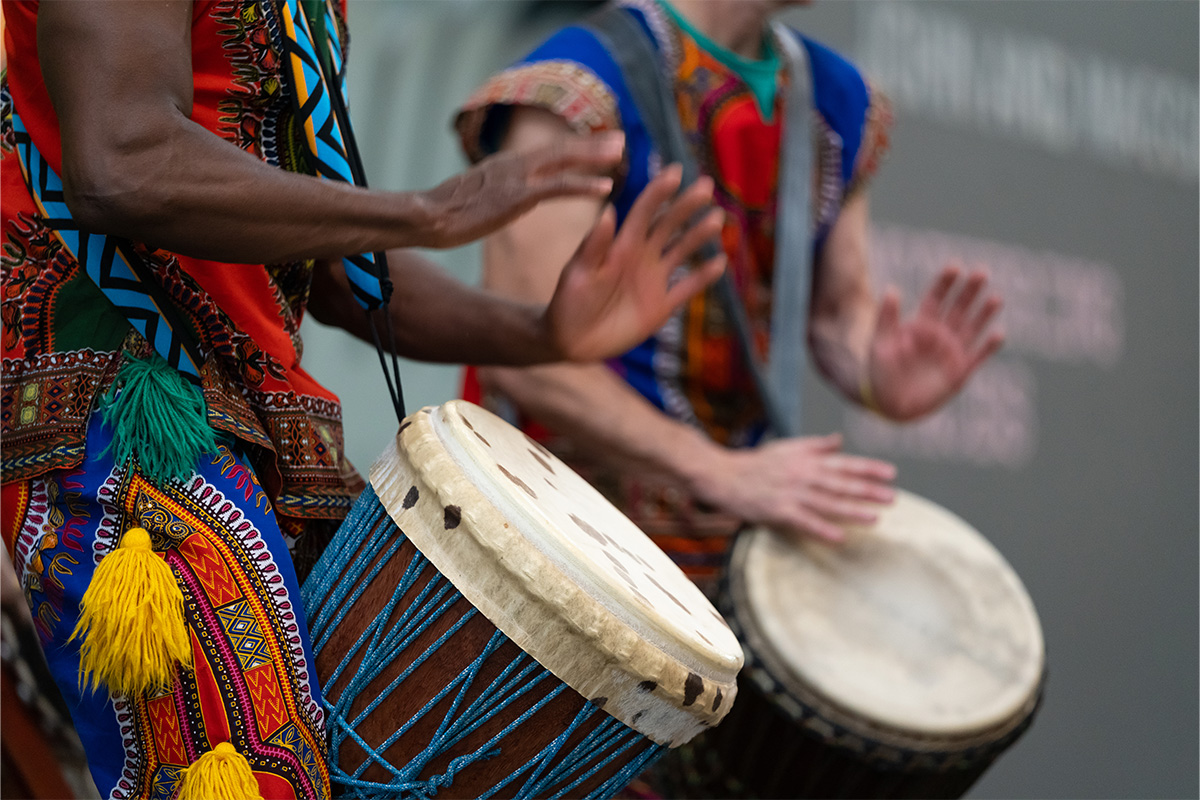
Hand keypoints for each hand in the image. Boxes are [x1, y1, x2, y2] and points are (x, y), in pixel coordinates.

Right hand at [416, 133, 625, 248]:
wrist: (425, 218)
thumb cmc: (440, 215)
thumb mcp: (470, 199)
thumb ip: (489, 195)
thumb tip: (493, 199)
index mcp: (503, 166)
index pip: (544, 154)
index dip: (572, 149)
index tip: (595, 146)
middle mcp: (511, 165)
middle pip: (559, 150)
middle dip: (591, 144)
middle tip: (619, 139)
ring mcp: (515, 178)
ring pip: (563, 161)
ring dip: (594, 156)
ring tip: (620, 152)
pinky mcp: (517, 197)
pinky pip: (558, 188)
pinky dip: (583, 185)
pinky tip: (606, 187)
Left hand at [544, 164, 726, 361]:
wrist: (572, 340)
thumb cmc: (569, 301)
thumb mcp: (578, 273)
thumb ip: (594, 246)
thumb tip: (607, 212)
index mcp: (621, 244)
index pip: (643, 212)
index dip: (659, 192)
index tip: (676, 171)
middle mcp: (641, 256)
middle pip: (668, 225)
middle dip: (686, 206)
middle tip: (707, 186)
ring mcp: (653, 279)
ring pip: (682, 251)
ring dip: (699, 235)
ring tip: (716, 219)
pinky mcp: (662, 305)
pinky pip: (687, 287)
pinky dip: (704, 277)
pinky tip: (720, 262)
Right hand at [690, 434, 895, 542]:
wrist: (725, 476)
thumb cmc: (757, 462)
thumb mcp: (787, 447)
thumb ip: (815, 445)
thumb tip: (839, 440)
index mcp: (807, 459)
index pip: (844, 463)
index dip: (868, 468)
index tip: (891, 473)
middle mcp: (803, 475)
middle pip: (840, 484)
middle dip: (867, 491)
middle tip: (891, 498)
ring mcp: (791, 494)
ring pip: (827, 503)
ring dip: (851, 511)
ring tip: (874, 518)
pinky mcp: (779, 511)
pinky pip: (805, 522)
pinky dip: (823, 529)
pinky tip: (840, 537)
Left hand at [865, 264, 1003, 420]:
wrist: (889, 403)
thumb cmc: (880, 372)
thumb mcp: (880, 343)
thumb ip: (887, 318)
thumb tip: (891, 289)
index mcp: (921, 324)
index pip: (936, 298)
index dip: (945, 282)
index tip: (955, 266)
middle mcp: (940, 334)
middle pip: (958, 308)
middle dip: (970, 290)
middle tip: (982, 272)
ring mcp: (952, 352)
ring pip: (972, 328)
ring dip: (984, 313)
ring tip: (996, 297)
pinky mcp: (960, 371)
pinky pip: (978, 357)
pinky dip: (988, 346)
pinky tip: (999, 333)